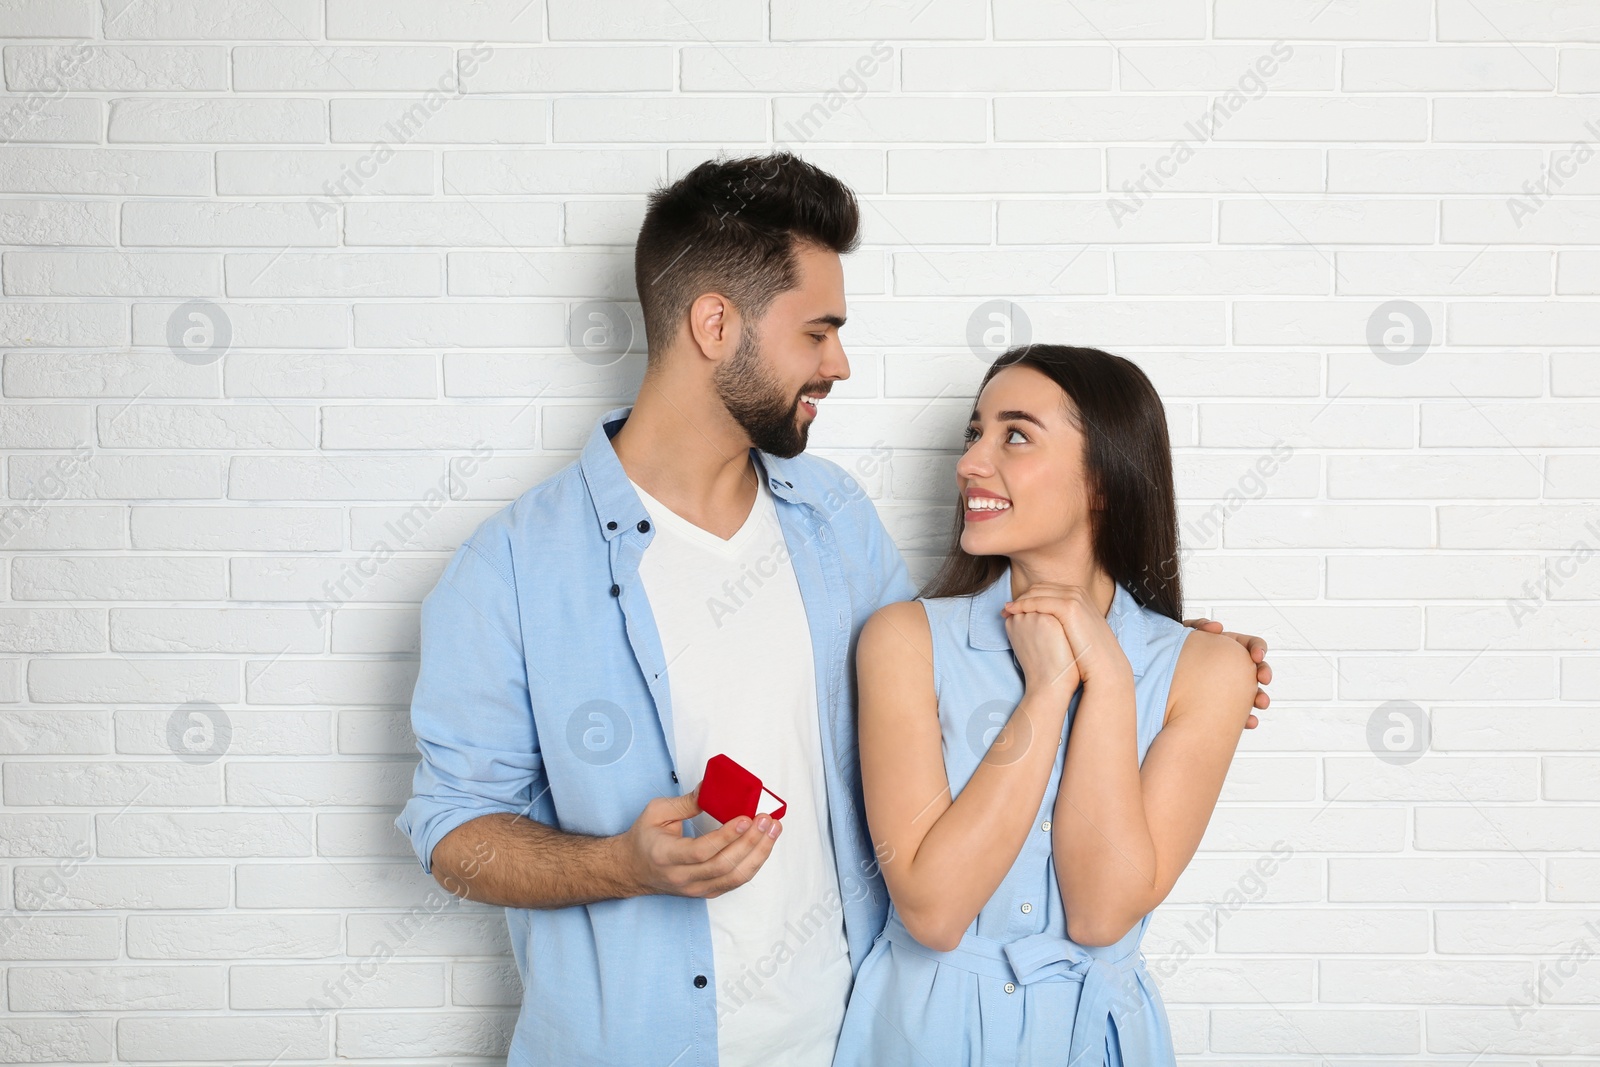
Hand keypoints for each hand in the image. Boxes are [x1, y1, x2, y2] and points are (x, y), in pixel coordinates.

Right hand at [616, 785, 781, 898]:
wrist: (632, 869)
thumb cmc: (644, 839)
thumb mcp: (656, 812)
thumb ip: (686, 802)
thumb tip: (713, 787)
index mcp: (666, 856)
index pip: (701, 851)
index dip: (726, 837)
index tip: (745, 819)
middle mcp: (682, 877)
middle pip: (724, 866)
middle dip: (750, 842)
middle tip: (767, 820)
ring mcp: (696, 888)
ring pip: (735, 878)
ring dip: (759, 854)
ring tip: (773, 831)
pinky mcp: (706, 892)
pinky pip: (735, 882)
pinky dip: (753, 864)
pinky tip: (764, 845)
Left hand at [1004, 582, 1132, 689]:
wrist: (1103, 667)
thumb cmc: (1088, 655)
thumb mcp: (1076, 632)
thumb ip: (1062, 622)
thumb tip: (1044, 623)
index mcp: (1079, 596)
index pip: (1046, 590)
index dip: (1028, 598)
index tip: (1013, 609)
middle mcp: (1077, 592)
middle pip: (1040, 588)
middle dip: (1021, 597)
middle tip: (1006, 609)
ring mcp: (1074, 597)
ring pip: (1037, 593)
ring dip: (1019, 601)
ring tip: (1006, 611)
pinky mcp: (1069, 606)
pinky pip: (1038, 601)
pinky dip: (1023, 605)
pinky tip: (1012, 612)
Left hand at [1182, 617, 1270, 728]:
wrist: (1161, 676)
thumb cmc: (1175, 652)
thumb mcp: (1183, 635)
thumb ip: (1199, 625)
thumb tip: (1216, 628)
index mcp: (1230, 648)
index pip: (1252, 645)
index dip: (1259, 649)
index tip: (1256, 656)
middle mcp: (1234, 669)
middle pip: (1258, 669)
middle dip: (1264, 672)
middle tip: (1263, 678)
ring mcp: (1230, 689)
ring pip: (1253, 694)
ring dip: (1261, 698)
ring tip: (1260, 703)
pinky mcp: (1223, 708)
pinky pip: (1239, 715)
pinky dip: (1247, 719)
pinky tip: (1249, 722)